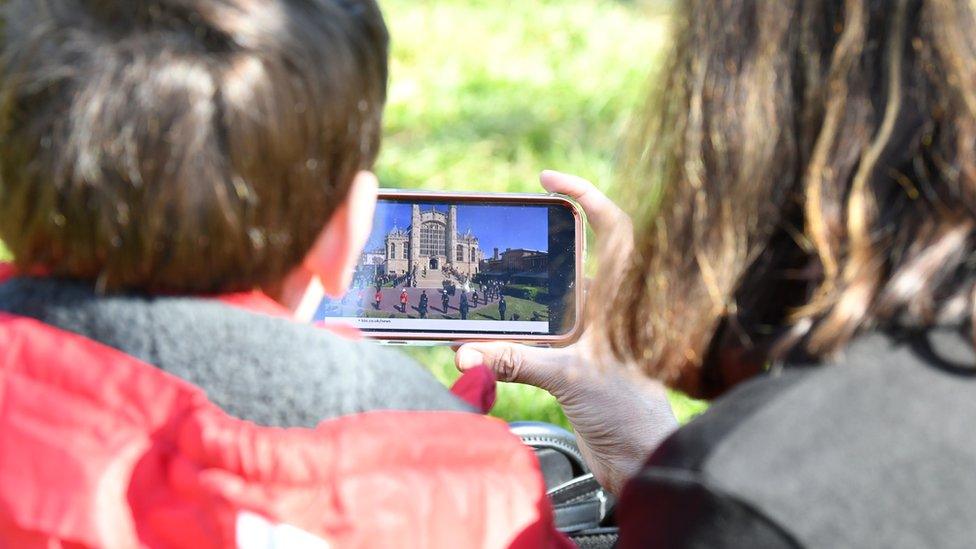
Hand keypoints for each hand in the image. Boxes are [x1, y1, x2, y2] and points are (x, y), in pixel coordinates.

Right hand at [455, 171, 676, 495]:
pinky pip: (540, 331)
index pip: (613, 228)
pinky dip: (512, 328)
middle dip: (537, 241)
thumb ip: (517, 361)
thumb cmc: (630, 416)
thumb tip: (465, 350)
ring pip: (552, 295)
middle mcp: (607, 311)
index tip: (549, 180)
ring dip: (519, 288)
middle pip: (573, 258)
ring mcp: (592, 335)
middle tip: (501, 229)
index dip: (587, 195)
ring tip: (480, 278)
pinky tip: (482, 334)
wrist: (642, 462)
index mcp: (621, 300)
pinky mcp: (577, 361)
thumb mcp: (572, 381)